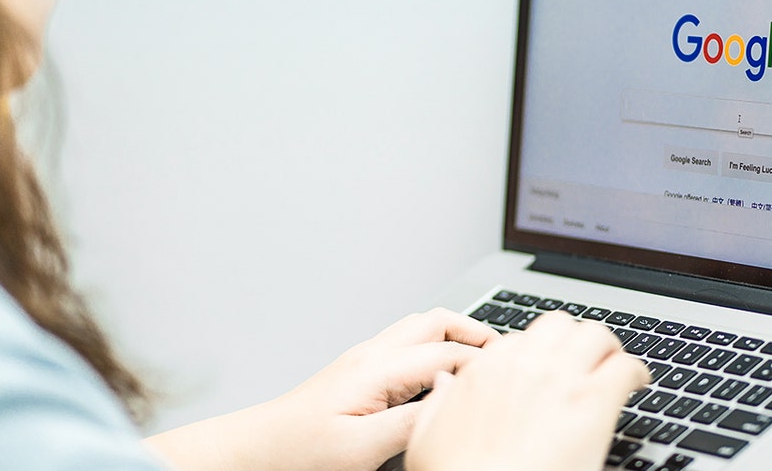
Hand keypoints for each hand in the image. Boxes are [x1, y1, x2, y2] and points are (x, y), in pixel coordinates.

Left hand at [145, 308, 499, 470]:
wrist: (256, 450)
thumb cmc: (297, 451)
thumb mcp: (360, 449)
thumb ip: (410, 423)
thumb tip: (452, 400)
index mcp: (377, 369)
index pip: (448, 352)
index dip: (486, 360)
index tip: (516, 370)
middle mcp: (371, 355)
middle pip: (435, 320)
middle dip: (474, 329)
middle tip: (506, 352)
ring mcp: (363, 360)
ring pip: (419, 328)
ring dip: (453, 334)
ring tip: (481, 359)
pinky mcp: (357, 372)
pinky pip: (405, 345)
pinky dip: (433, 347)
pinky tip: (441, 374)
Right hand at [405, 311, 650, 470]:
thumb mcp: (426, 440)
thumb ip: (436, 404)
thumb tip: (445, 380)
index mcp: (483, 373)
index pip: (515, 342)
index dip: (534, 357)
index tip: (545, 371)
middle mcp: (523, 367)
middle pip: (557, 326)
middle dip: (573, 340)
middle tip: (585, 360)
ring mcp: (560, 380)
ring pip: (593, 335)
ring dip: (605, 349)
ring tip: (612, 366)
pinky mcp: (595, 402)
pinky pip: (624, 367)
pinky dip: (635, 371)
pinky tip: (636, 384)